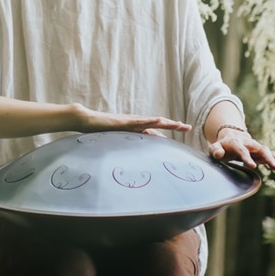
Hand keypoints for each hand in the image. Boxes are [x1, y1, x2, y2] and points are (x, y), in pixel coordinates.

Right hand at [74, 105, 191, 137]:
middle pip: (158, 123)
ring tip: (180, 124)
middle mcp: (135, 122)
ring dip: (167, 122)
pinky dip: (151, 121)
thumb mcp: (116, 140)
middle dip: (174, 125)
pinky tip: (161, 121)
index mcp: (134, 127)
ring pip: (153, 121)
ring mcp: (130, 120)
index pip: (155, 129)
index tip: (180, 132)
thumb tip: (134, 154)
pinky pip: (141, 121)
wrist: (86, 121)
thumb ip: (126, 143)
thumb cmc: (99, 131)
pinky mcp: (125, 121)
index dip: (168, 129)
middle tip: (188, 127)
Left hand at [210, 124, 274, 171]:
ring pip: (270, 153)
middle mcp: (250, 144)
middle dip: (269, 159)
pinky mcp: (264, 153)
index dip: (247, 157)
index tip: (252, 166)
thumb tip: (218, 154)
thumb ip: (215, 150)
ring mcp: (258, 148)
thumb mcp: (215, 147)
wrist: (232, 137)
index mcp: (237, 143)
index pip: (242, 150)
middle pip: (261, 150)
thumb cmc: (223, 145)